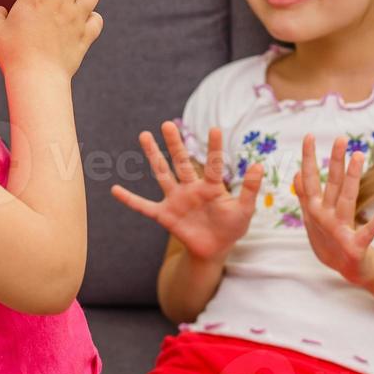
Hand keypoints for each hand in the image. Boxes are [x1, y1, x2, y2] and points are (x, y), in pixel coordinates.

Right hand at [110, 121, 264, 262]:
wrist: (214, 250)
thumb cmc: (230, 228)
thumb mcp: (243, 210)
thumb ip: (250, 189)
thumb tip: (258, 165)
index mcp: (210, 187)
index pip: (212, 164)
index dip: (214, 148)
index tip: (215, 128)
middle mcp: (190, 188)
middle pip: (180, 162)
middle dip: (174, 143)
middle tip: (167, 124)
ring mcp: (175, 200)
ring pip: (162, 174)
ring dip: (153, 156)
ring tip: (144, 135)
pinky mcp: (165, 216)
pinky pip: (144, 207)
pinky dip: (130, 199)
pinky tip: (115, 189)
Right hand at [292, 134, 373, 286]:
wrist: (345, 268)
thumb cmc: (328, 239)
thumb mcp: (311, 218)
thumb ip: (304, 195)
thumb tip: (296, 173)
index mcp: (314, 208)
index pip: (309, 178)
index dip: (309, 158)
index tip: (310, 136)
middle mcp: (324, 216)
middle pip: (331, 184)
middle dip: (335, 161)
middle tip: (341, 139)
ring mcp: (339, 230)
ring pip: (346, 199)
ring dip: (352, 178)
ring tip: (358, 156)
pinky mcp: (355, 246)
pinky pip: (368, 231)